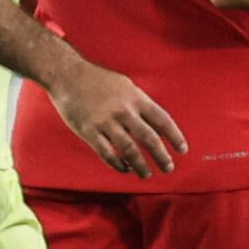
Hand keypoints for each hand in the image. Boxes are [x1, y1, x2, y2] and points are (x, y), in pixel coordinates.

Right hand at [50, 60, 185, 177]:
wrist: (66, 74)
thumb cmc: (98, 80)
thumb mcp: (126, 86)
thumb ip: (141, 105)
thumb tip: (158, 126)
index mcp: (136, 98)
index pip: (162, 120)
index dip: (175, 136)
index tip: (182, 150)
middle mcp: (123, 111)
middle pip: (149, 138)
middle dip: (162, 156)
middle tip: (169, 168)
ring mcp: (105, 122)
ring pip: (129, 149)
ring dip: (141, 165)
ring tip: (147, 174)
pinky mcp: (88, 131)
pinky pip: (107, 153)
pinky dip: (118, 164)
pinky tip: (125, 168)